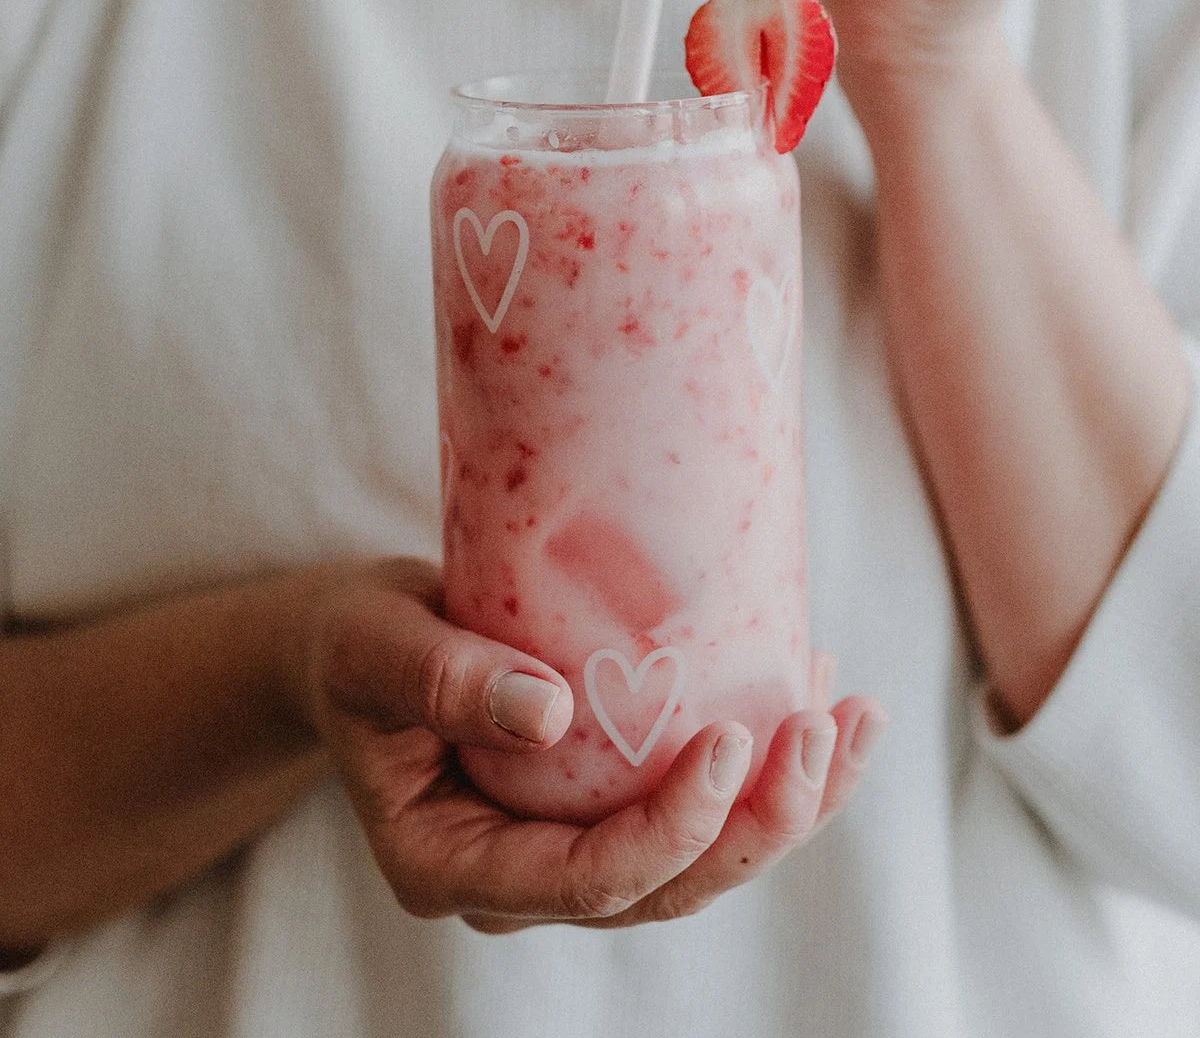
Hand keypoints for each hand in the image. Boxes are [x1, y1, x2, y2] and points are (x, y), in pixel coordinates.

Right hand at [299, 559, 885, 929]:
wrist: (368, 645)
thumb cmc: (358, 644)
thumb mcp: (375, 648)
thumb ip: (441, 679)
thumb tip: (551, 711)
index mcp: (455, 864)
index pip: (584, 883)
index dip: (670, 828)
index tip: (730, 739)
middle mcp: (525, 877)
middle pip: (667, 887)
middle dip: (761, 824)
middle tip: (823, 729)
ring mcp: (572, 844)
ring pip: (703, 859)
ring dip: (791, 801)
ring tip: (855, 721)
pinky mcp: (607, 799)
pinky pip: (701, 806)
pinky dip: (769, 765)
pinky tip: (817, 697)